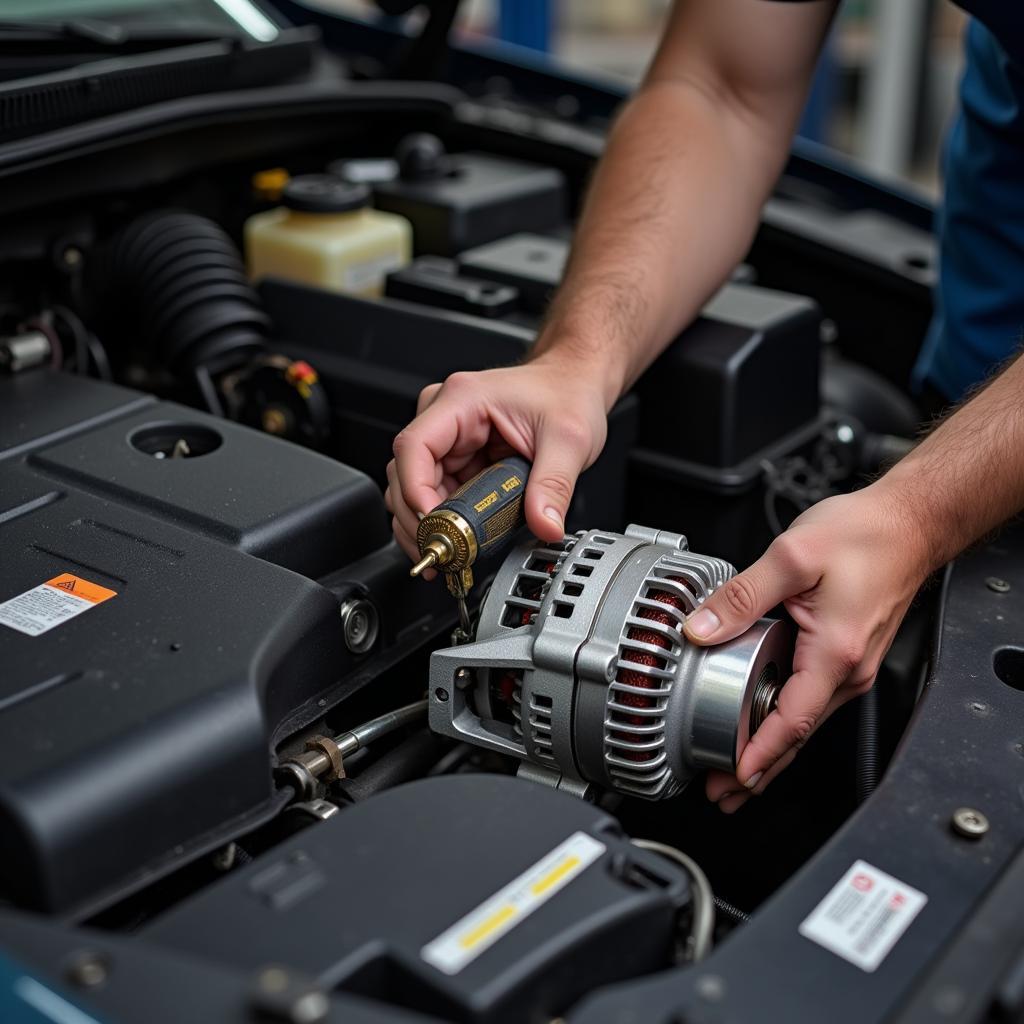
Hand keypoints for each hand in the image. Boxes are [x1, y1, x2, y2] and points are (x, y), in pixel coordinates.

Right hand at [385, 352, 612, 562]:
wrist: (574, 384)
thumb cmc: (565, 394)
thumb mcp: (569, 440)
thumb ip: (555, 486)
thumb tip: (545, 526)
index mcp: (463, 400)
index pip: (414, 446)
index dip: (415, 491)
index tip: (435, 524)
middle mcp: (445, 416)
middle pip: (405, 473)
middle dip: (418, 519)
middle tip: (443, 552)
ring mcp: (447, 439)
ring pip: (412, 489)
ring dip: (425, 525)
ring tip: (449, 555)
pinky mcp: (454, 460)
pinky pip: (433, 495)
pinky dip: (439, 522)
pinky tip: (453, 543)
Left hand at [682, 483, 932, 812]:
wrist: (907, 524)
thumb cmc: (864, 537)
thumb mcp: (792, 556)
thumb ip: (742, 595)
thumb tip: (702, 627)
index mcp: (833, 653)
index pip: (793, 720)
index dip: (762, 753)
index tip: (736, 777)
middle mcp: (846, 669)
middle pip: (798, 732)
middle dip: (761, 767)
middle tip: (724, 793)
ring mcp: (848, 665)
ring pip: (804, 718)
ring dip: (770, 747)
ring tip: (736, 771)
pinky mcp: (844, 654)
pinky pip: (810, 697)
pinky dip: (784, 719)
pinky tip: (763, 723)